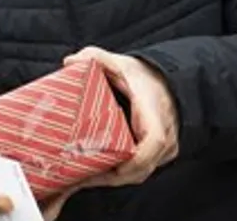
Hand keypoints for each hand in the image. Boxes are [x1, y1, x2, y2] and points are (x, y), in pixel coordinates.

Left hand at [64, 47, 178, 186]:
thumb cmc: (144, 76)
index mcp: (154, 113)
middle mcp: (164, 135)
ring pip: (138, 173)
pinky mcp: (158, 156)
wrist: (166, 83)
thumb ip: (95, 57)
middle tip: (78, 177)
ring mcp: (164, 149)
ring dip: (111, 178)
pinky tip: (95, 172)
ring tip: (80, 178)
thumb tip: (69, 62)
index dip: (135, 159)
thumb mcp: (119, 62)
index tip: (111, 166)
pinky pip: (138, 171)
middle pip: (141, 168)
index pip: (154, 141)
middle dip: (109, 176)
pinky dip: (118, 174)